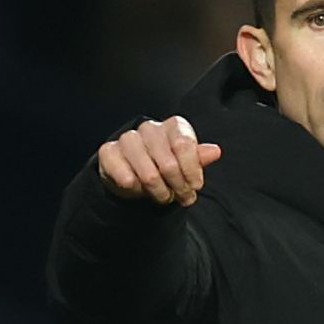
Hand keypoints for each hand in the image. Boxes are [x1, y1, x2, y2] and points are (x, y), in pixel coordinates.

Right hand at [98, 116, 222, 207]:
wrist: (136, 176)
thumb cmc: (165, 167)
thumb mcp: (187, 164)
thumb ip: (198, 158)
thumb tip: (214, 152)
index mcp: (173, 126)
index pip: (184, 145)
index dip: (192, 171)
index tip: (195, 187)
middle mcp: (150, 129)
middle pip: (168, 164)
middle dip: (178, 187)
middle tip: (180, 197)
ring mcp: (128, 139)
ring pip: (148, 174)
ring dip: (158, 191)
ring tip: (162, 196)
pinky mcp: (108, 152)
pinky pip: (125, 177)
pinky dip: (135, 189)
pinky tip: (139, 189)